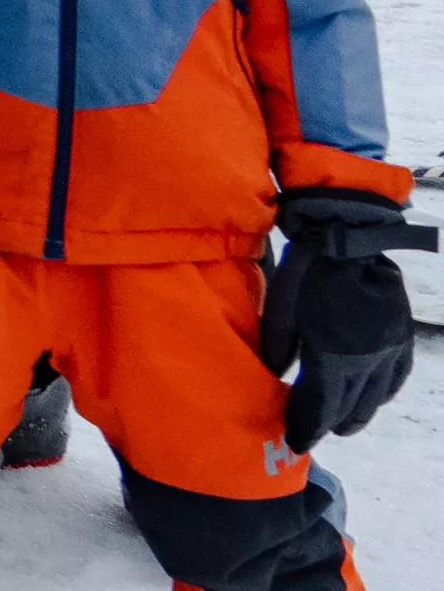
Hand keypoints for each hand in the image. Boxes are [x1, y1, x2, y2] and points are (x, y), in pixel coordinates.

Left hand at [266, 188, 434, 446]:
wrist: (352, 235)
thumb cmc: (308, 268)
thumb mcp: (281, 307)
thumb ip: (279, 346)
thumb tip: (277, 376)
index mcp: (335, 356)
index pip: (321, 406)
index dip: (307, 428)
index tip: (296, 443)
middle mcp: (368, 361)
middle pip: (350, 407)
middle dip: (329, 423)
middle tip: (314, 434)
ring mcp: (390, 350)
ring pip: (376, 396)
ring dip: (358, 412)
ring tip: (343, 422)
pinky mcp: (403, 335)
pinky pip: (396, 375)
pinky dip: (382, 391)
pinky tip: (375, 395)